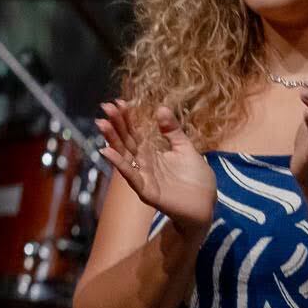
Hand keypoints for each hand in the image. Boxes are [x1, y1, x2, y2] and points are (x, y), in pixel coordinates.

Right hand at [98, 101, 213, 235]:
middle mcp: (143, 164)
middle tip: (105, 107)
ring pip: (124, 156)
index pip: (135, 132)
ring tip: (102, 124)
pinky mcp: (147, 192)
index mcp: (152, 153)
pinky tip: (107, 152)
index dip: (127, 118)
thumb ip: (173, 131)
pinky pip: (131, 176)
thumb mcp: (186, 149)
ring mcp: (143, 177)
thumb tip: (161, 108)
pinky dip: (119, 164)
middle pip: (126, 141)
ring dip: (112, 140)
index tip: (118, 102)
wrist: (206, 206)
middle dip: (115, 125)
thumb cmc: (197, 179)